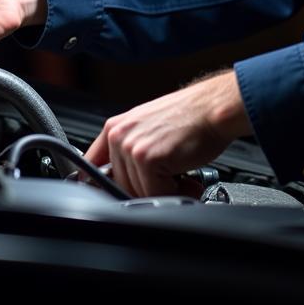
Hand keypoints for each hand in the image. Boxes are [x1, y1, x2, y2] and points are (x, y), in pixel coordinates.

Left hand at [83, 69, 251, 197]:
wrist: (213, 109)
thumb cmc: (189, 119)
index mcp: (115, 128)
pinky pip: (155, 195)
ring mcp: (131, 147)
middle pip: (120, 186)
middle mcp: (118, 135)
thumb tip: (122, 181)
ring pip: (138, 193)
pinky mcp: (147, 158)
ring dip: (164, 193)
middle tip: (171, 182)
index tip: (115, 195)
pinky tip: (187, 179)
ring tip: (183, 178)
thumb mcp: (148, 129)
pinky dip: (175, 194)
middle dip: (147, 190)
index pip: (91, 167)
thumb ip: (130, 152)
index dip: (104, 186)